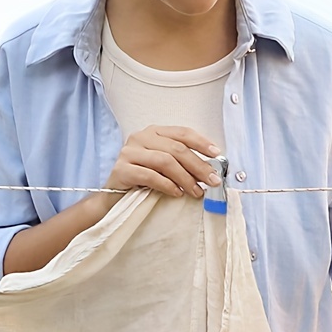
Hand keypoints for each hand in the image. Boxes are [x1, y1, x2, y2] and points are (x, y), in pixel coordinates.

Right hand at [107, 126, 223, 199]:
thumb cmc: (142, 182)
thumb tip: (209, 171)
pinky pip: (150, 175)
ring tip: (197, 191)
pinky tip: (177, 194)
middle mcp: (140, 137)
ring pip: (165, 161)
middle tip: (213, 181)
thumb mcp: (164, 167)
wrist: (114, 199)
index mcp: (154, 132)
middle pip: (176, 148)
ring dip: (185, 178)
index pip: (182, 132)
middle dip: (198, 165)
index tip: (217, 155)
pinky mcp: (121, 169)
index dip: (202, 143)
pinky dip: (167, 185)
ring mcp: (129, 152)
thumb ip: (181, 163)